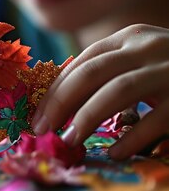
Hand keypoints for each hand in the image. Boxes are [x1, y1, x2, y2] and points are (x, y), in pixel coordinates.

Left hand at [32, 24, 168, 158]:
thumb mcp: (138, 64)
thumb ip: (106, 75)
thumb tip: (57, 104)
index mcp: (129, 38)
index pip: (81, 62)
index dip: (54, 90)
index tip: (34, 115)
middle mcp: (148, 46)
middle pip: (91, 73)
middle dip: (60, 103)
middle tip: (41, 130)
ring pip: (117, 91)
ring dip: (87, 118)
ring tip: (70, 141)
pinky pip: (156, 118)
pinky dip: (132, 137)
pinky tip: (116, 153)